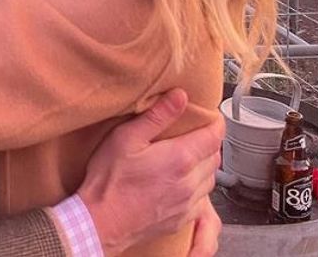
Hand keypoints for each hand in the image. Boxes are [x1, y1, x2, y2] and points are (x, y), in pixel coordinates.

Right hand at [77, 89, 222, 254]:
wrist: (101, 222)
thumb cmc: (110, 179)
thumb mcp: (127, 137)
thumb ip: (157, 115)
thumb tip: (180, 96)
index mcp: (180, 158)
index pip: (213, 137)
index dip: (215, 123)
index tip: (212, 116)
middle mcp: (189, 182)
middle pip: (214, 157)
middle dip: (209, 142)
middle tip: (196, 132)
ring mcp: (187, 204)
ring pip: (210, 179)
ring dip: (205, 164)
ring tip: (189, 155)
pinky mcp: (181, 219)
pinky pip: (202, 200)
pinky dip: (199, 187)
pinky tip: (182, 181)